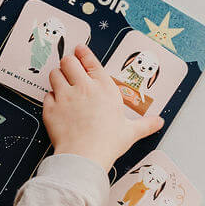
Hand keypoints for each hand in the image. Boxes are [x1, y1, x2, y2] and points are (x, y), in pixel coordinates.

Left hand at [44, 44, 162, 172]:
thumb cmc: (108, 142)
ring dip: (58, 77)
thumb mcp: (131, 132)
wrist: (85, 156)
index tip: (79, 49)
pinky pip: (47, 95)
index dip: (83, 53)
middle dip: (68, 63)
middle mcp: (83, 87)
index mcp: (104, 88)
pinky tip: (57, 105)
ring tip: (62, 83)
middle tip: (69, 69)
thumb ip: (145, 124)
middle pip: (68, 61)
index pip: (90, 61)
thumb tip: (158, 122)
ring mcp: (65, 96)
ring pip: (54, 74)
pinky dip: (51, 98)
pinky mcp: (51, 108)